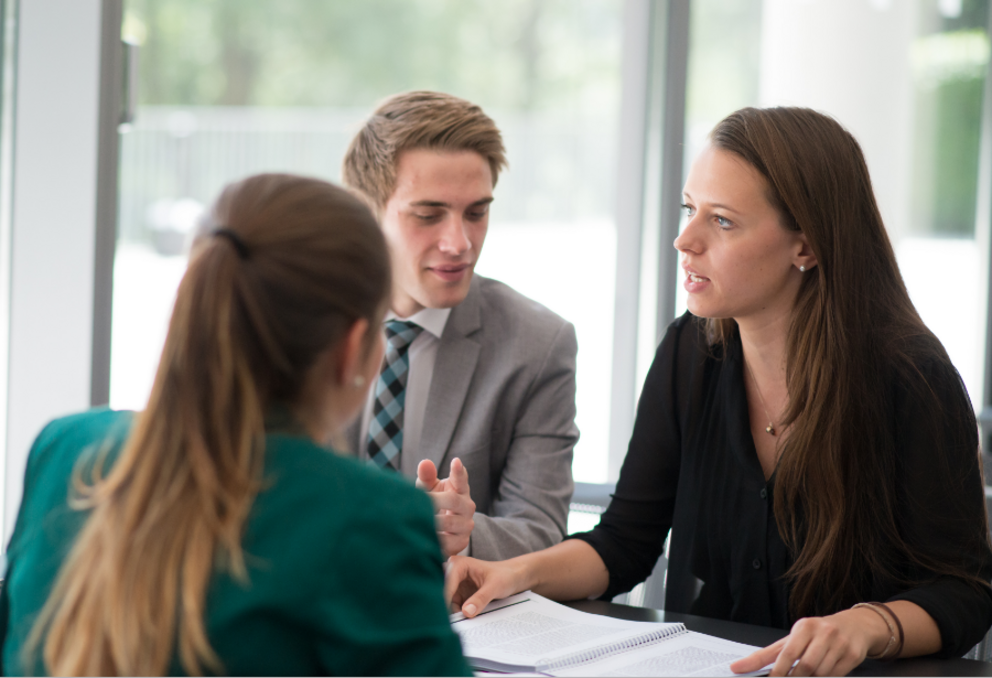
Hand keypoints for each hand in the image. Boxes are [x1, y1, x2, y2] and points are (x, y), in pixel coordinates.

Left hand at [417, 458, 475, 556]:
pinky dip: (434, 539)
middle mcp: (467, 506)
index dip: (458, 471)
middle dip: (434, 501)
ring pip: (449, 522)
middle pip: (453, 500)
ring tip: (418, 522)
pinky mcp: (461, 542)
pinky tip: (424, 538)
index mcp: (460, 489)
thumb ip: (426, 477)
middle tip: (421, 502)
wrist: (440, 533)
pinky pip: (447, 541)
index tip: (455, 461)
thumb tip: (424, 463)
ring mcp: (466, 525)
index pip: (461, 478)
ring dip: (432, 522)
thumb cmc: (434, 505)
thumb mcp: (429, 489)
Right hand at [444, 554, 526, 616]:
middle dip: (444, 607)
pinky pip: (452, 606)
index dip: (444, 599)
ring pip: (445, 602)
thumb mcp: (494, 587)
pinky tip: (463, 619)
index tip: (445, 617)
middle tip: (452, 621)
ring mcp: (455, 584)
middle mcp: (453, 573)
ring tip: (460, 622)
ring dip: (451, 613)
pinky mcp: (458, 594)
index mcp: (459, 565)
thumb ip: (481, 598)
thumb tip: (467, 612)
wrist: (512, 577)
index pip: (446, 584)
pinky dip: (457, 614)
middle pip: (442, 593)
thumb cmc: (505, 576)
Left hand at [730, 608, 888, 676]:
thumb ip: (766, 655)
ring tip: (806, 676)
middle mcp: (823, 632)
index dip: (779, 671)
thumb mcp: (792, 639)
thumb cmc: (817, 634)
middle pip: (805, 665)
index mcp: (804, 626)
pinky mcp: (853, 655)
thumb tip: (737, 667)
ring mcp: (840, 643)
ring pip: (821, 672)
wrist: (854, 626)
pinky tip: (821, 675)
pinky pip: (836, 675)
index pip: (787, 653)